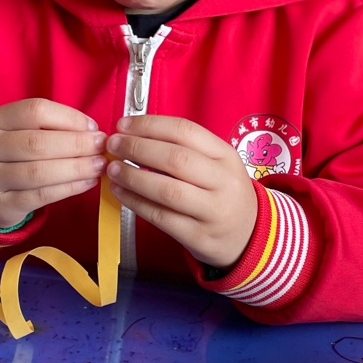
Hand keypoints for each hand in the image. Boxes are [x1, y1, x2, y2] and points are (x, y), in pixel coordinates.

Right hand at [0, 98, 106, 229]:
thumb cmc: (10, 156)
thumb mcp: (19, 133)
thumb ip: (50, 128)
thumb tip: (92, 132)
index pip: (34, 111)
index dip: (69, 117)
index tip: (93, 127)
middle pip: (36, 143)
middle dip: (76, 144)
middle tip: (101, 147)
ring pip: (38, 172)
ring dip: (76, 168)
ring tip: (98, 166)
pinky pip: (40, 197)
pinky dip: (68, 188)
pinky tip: (87, 183)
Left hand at [106, 115, 257, 268]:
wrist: (250, 236)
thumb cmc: (222, 192)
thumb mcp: (217, 166)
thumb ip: (185, 150)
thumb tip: (134, 136)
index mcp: (226, 156)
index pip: (186, 131)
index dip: (150, 125)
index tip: (123, 125)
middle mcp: (224, 182)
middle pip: (176, 159)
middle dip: (137, 148)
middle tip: (113, 145)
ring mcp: (213, 211)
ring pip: (168, 191)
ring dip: (133, 177)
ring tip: (112, 170)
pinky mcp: (199, 237)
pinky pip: (162, 217)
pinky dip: (136, 203)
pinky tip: (121, 193)